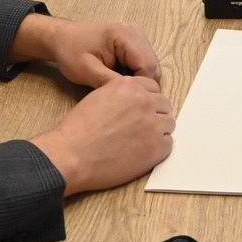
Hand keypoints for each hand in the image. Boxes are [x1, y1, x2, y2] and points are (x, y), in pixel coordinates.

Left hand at [12, 15, 162, 86]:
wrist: (63, 39)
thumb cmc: (71, 53)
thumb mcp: (87, 71)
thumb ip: (109, 82)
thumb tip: (131, 97)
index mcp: (125, 35)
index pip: (146, 67)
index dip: (140, 87)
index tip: (126, 102)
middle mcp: (136, 32)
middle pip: (153, 66)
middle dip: (141, 85)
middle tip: (123, 98)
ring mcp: (137, 35)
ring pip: (151, 66)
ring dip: (140, 80)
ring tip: (120, 89)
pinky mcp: (136, 41)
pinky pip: (145, 62)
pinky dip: (136, 74)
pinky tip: (120, 80)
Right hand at [31, 74, 174, 195]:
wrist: (72, 155)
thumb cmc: (78, 130)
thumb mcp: (98, 97)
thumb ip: (120, 95)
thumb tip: (134, 101)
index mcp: (129, 86)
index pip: (153, 88)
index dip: (147, 100)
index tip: (141, 111)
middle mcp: (144, 101)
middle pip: (164, 105)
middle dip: (155, 115)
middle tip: (140, 129)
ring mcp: (152, 124)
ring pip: (169, 124)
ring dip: (158, 131)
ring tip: (140, 141)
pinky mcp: (156, 147)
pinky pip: (168, 144)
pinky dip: (158, 148)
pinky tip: (141, 152)